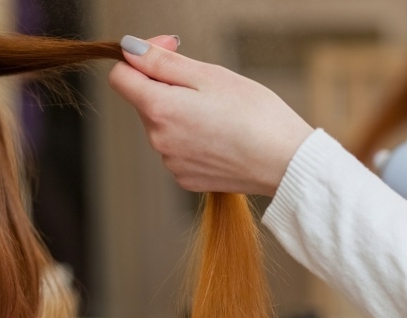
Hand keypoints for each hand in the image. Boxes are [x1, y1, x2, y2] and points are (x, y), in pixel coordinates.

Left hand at [108, 35, 314, 195]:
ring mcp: (172, 163)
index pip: (120, 76)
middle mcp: (158, 140)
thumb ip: (162, 62)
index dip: (140, 56)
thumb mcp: (210, 75)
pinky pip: (180, 150)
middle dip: (168, 86)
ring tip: (222, 114)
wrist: (285, 162)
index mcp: (159, 109)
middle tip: (208, 83)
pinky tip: (223, 136)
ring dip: (182, 113)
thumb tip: (130, 49)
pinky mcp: (188, 179)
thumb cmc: (256, 116)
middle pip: (145, 101)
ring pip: (164, 125)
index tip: (170, 49)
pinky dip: (194, 138)